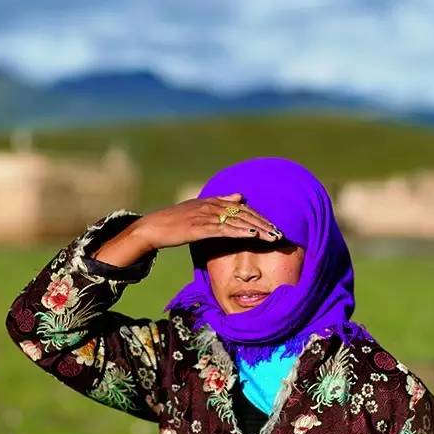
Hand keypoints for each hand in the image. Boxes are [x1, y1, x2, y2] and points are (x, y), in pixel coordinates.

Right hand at [134, 193, 283, 250]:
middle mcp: (212, 206)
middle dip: (264, 224)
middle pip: (244, 214)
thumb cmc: (175, 221)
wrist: (153, 227)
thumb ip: (220, 201)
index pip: (243, 208)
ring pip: (238, 222)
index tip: (274, 226)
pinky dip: (240, 232)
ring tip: (273, 237)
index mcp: (214, 201)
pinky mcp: (200, 227)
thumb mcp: (199, 208)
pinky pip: (225, 229)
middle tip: (280, 234)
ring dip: (257, 230)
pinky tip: (253, 236)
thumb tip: (240, 196)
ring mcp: (206, 216)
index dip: (260, 217)